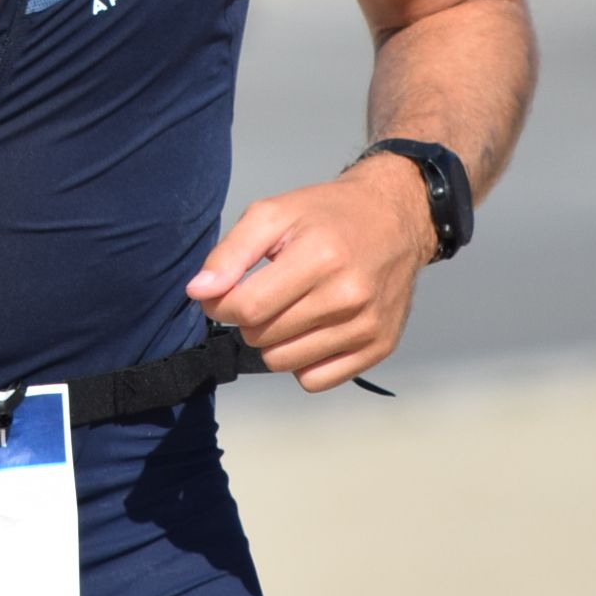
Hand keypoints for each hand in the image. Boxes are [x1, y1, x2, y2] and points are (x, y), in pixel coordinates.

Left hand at [185, 160, 434, 392]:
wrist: (396, 219)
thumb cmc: (329, 215)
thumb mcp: (273, 214)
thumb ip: (230, 253)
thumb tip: (199, 292)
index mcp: (320, 257)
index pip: (247, 307)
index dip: (222, 304)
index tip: (226, 292)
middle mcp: (347, 296)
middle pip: (262, 337)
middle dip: (251, 318)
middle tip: (268, 292)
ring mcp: (366, 326)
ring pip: (284, 363)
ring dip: (274, 341)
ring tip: (291, 309)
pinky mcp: (379, 347)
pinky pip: (315, 380)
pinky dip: (303, 362)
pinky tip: (312, 330)